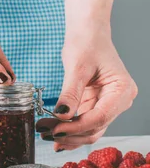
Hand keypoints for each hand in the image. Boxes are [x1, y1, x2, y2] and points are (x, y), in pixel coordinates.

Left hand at [36, 29, 137, 149]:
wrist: (87, 33)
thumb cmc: (87, 42)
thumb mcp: (77, 67)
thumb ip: (70, 93)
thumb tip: (62, 116)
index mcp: (122, 89)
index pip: (99, 117)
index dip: (76, 127)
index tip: (55, 130)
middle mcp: (120, 100)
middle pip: (95, 127)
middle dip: (70, 133)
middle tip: (45, 133)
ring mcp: (109, 104)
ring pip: (90, 129)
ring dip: (68, 134)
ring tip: (45, 133)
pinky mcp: (97, 104)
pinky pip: (85, 122)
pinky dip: (70, 129)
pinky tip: (55, 134)